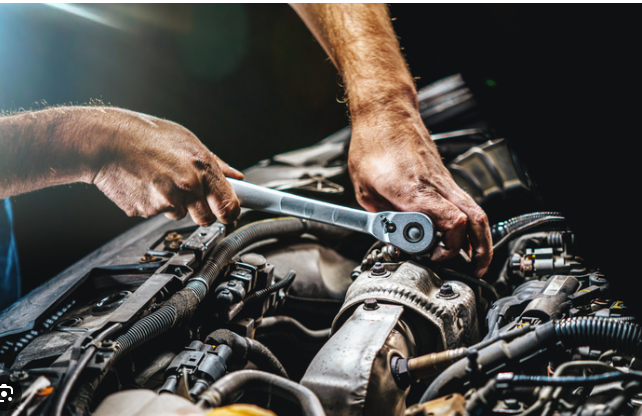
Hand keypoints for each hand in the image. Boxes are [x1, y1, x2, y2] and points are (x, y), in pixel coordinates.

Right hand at [92, 109, 242, 225]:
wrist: (106, 141)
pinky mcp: (146, 211)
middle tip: (189, 194)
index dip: (230, 213)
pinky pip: (157, 214)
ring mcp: (166, 201)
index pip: (229, 206)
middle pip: (207, 219)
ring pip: (180, 215)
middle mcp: (188, 186)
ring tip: (159, 180)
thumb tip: (236, 176)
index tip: (229, 214)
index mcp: (202, 168)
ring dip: (174, 205)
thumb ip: (216, 163)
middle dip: (202, 212)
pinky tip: (145, 184)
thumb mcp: (188, 141)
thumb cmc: (146, 135)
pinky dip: (153, 204)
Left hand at [348, 106, 491, 276]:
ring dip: (480, 240)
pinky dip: (470, 225)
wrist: (385, 114)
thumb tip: (394, 239)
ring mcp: (444, 181)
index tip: (429, 255)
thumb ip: (381, 217)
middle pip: (473, 220)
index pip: (450, 222)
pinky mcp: (444, 179)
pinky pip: (466, 204)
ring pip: (475, 212)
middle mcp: (436, 186)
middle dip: (478, 250)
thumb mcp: (364, 189)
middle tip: (473, 270)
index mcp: (413, 191)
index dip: (446, 246)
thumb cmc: (373, 144)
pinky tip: (461, 237)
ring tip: (476, 261)